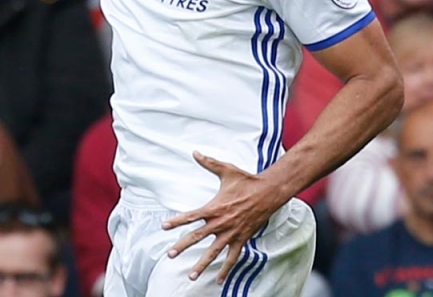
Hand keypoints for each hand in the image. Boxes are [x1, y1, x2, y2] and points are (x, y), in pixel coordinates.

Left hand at [161, 151, 283, 283]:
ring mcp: (231, 233)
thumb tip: (195, 152)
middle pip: (197, 237)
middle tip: (170, 254)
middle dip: (182, 246)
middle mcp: (221, 223)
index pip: (191, 216)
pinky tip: (218, 280)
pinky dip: (226, 269)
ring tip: (191, 276)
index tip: (163, 226)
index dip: (176, 221)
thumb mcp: (226, 170)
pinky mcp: (242, 239)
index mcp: (214, 208)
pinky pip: (232, 257)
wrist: (268, 192)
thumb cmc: (246, 181)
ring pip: (213, 252)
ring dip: (202, 265)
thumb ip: (209, 163)